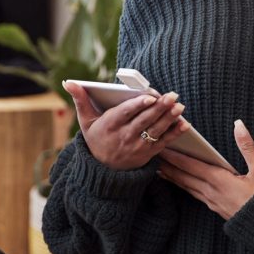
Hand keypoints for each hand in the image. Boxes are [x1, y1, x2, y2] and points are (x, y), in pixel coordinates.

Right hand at [63, 80, 190, 170]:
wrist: (102, 170)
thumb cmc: (95, 138)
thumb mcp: (85, 121)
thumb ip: (80, 100)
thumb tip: (68, 82)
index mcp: (109, 126)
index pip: (124, 114)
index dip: (137, 106)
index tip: (149, 97)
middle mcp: (123, 137)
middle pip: (143, 121)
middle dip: (159, 108)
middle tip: (172, 96)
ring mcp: (137, 147)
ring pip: (155, 131)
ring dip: (169, 119)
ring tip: (179, 107)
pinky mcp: (147, 154)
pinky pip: (163, 143)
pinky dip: (174, 133)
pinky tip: (184, 123)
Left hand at [157, 120, 253, 219]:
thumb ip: (247, 147)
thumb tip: (239, 125)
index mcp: (219, 180)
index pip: (191, 166)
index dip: (175, 156)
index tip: (162, 147)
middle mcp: (210, 191)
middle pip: (182, 176)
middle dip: (167, 165)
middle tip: (151, 155)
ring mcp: (210, 201)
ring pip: (185, 186)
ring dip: (171, 176)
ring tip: (157, 167)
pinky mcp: (212, 207)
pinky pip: (191, 193)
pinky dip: (181, 185)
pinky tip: (176, 182)